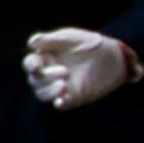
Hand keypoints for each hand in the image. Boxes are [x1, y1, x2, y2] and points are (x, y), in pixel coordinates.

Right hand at [24, 27, 139, 110]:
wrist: (114, 56)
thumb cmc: (90, 43)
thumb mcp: (70, 38)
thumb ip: (51, 40)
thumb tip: (32, 42)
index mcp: (46, 57)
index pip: (30, 64)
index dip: (30, 66)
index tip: (37, 65)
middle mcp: (49, 73)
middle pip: (34, 80)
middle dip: (45, 77)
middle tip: (65, 71)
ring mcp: (60, 86)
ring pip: (42, 94)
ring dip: (49, 91)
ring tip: (64, 84)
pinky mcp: (73, 97)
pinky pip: (60, 104)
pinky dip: (58, 104)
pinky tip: (62, 101)